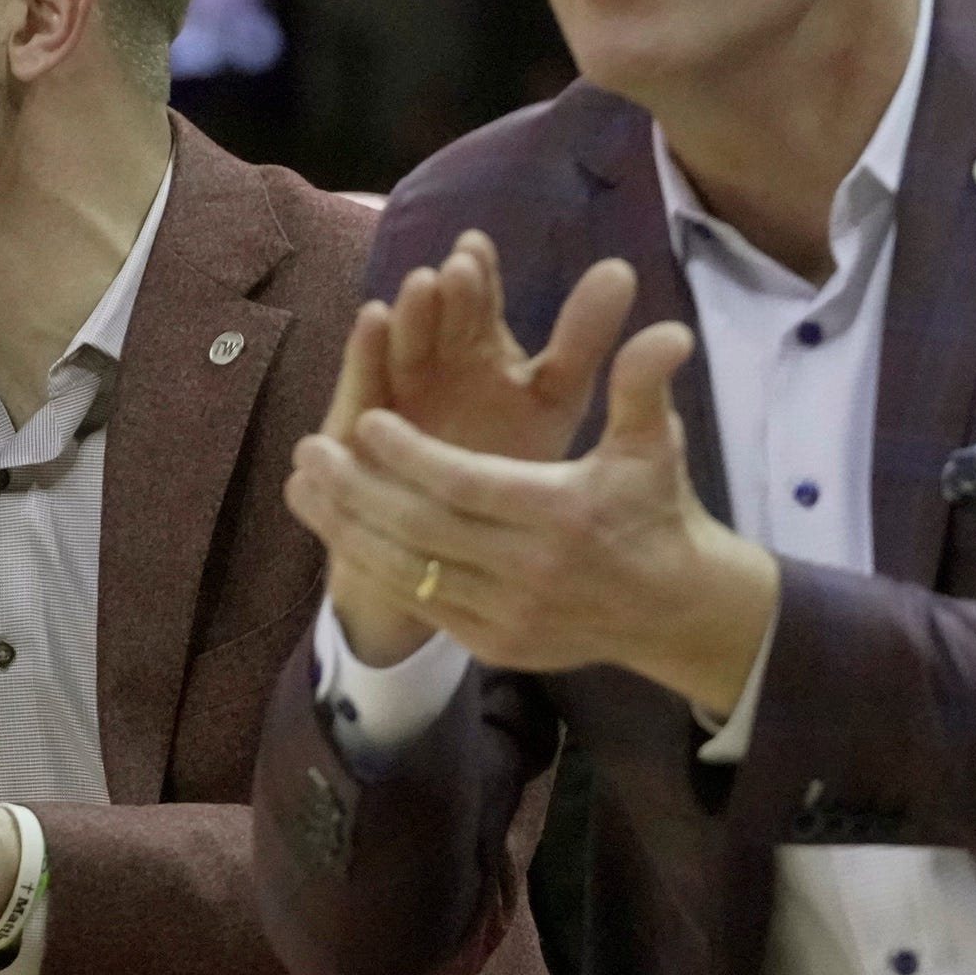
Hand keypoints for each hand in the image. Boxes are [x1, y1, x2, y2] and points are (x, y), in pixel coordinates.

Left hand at [288, 314, 777, 715]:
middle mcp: (531, 572)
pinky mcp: (491, 644)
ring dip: (348, 531)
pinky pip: (419, 604)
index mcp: (564, 515)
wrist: (672, 609)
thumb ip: (642, 386)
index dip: (413, 456)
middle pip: (425, 530)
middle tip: (311, 450)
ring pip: (410, 573)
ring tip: (303, 487)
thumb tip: (667, 330)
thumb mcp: (654, 444)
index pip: (471, 485)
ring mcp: (507, 616)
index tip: (365, 421)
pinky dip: (373, 569)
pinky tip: (337, 533)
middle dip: (359, 490)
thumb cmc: (655, 508)